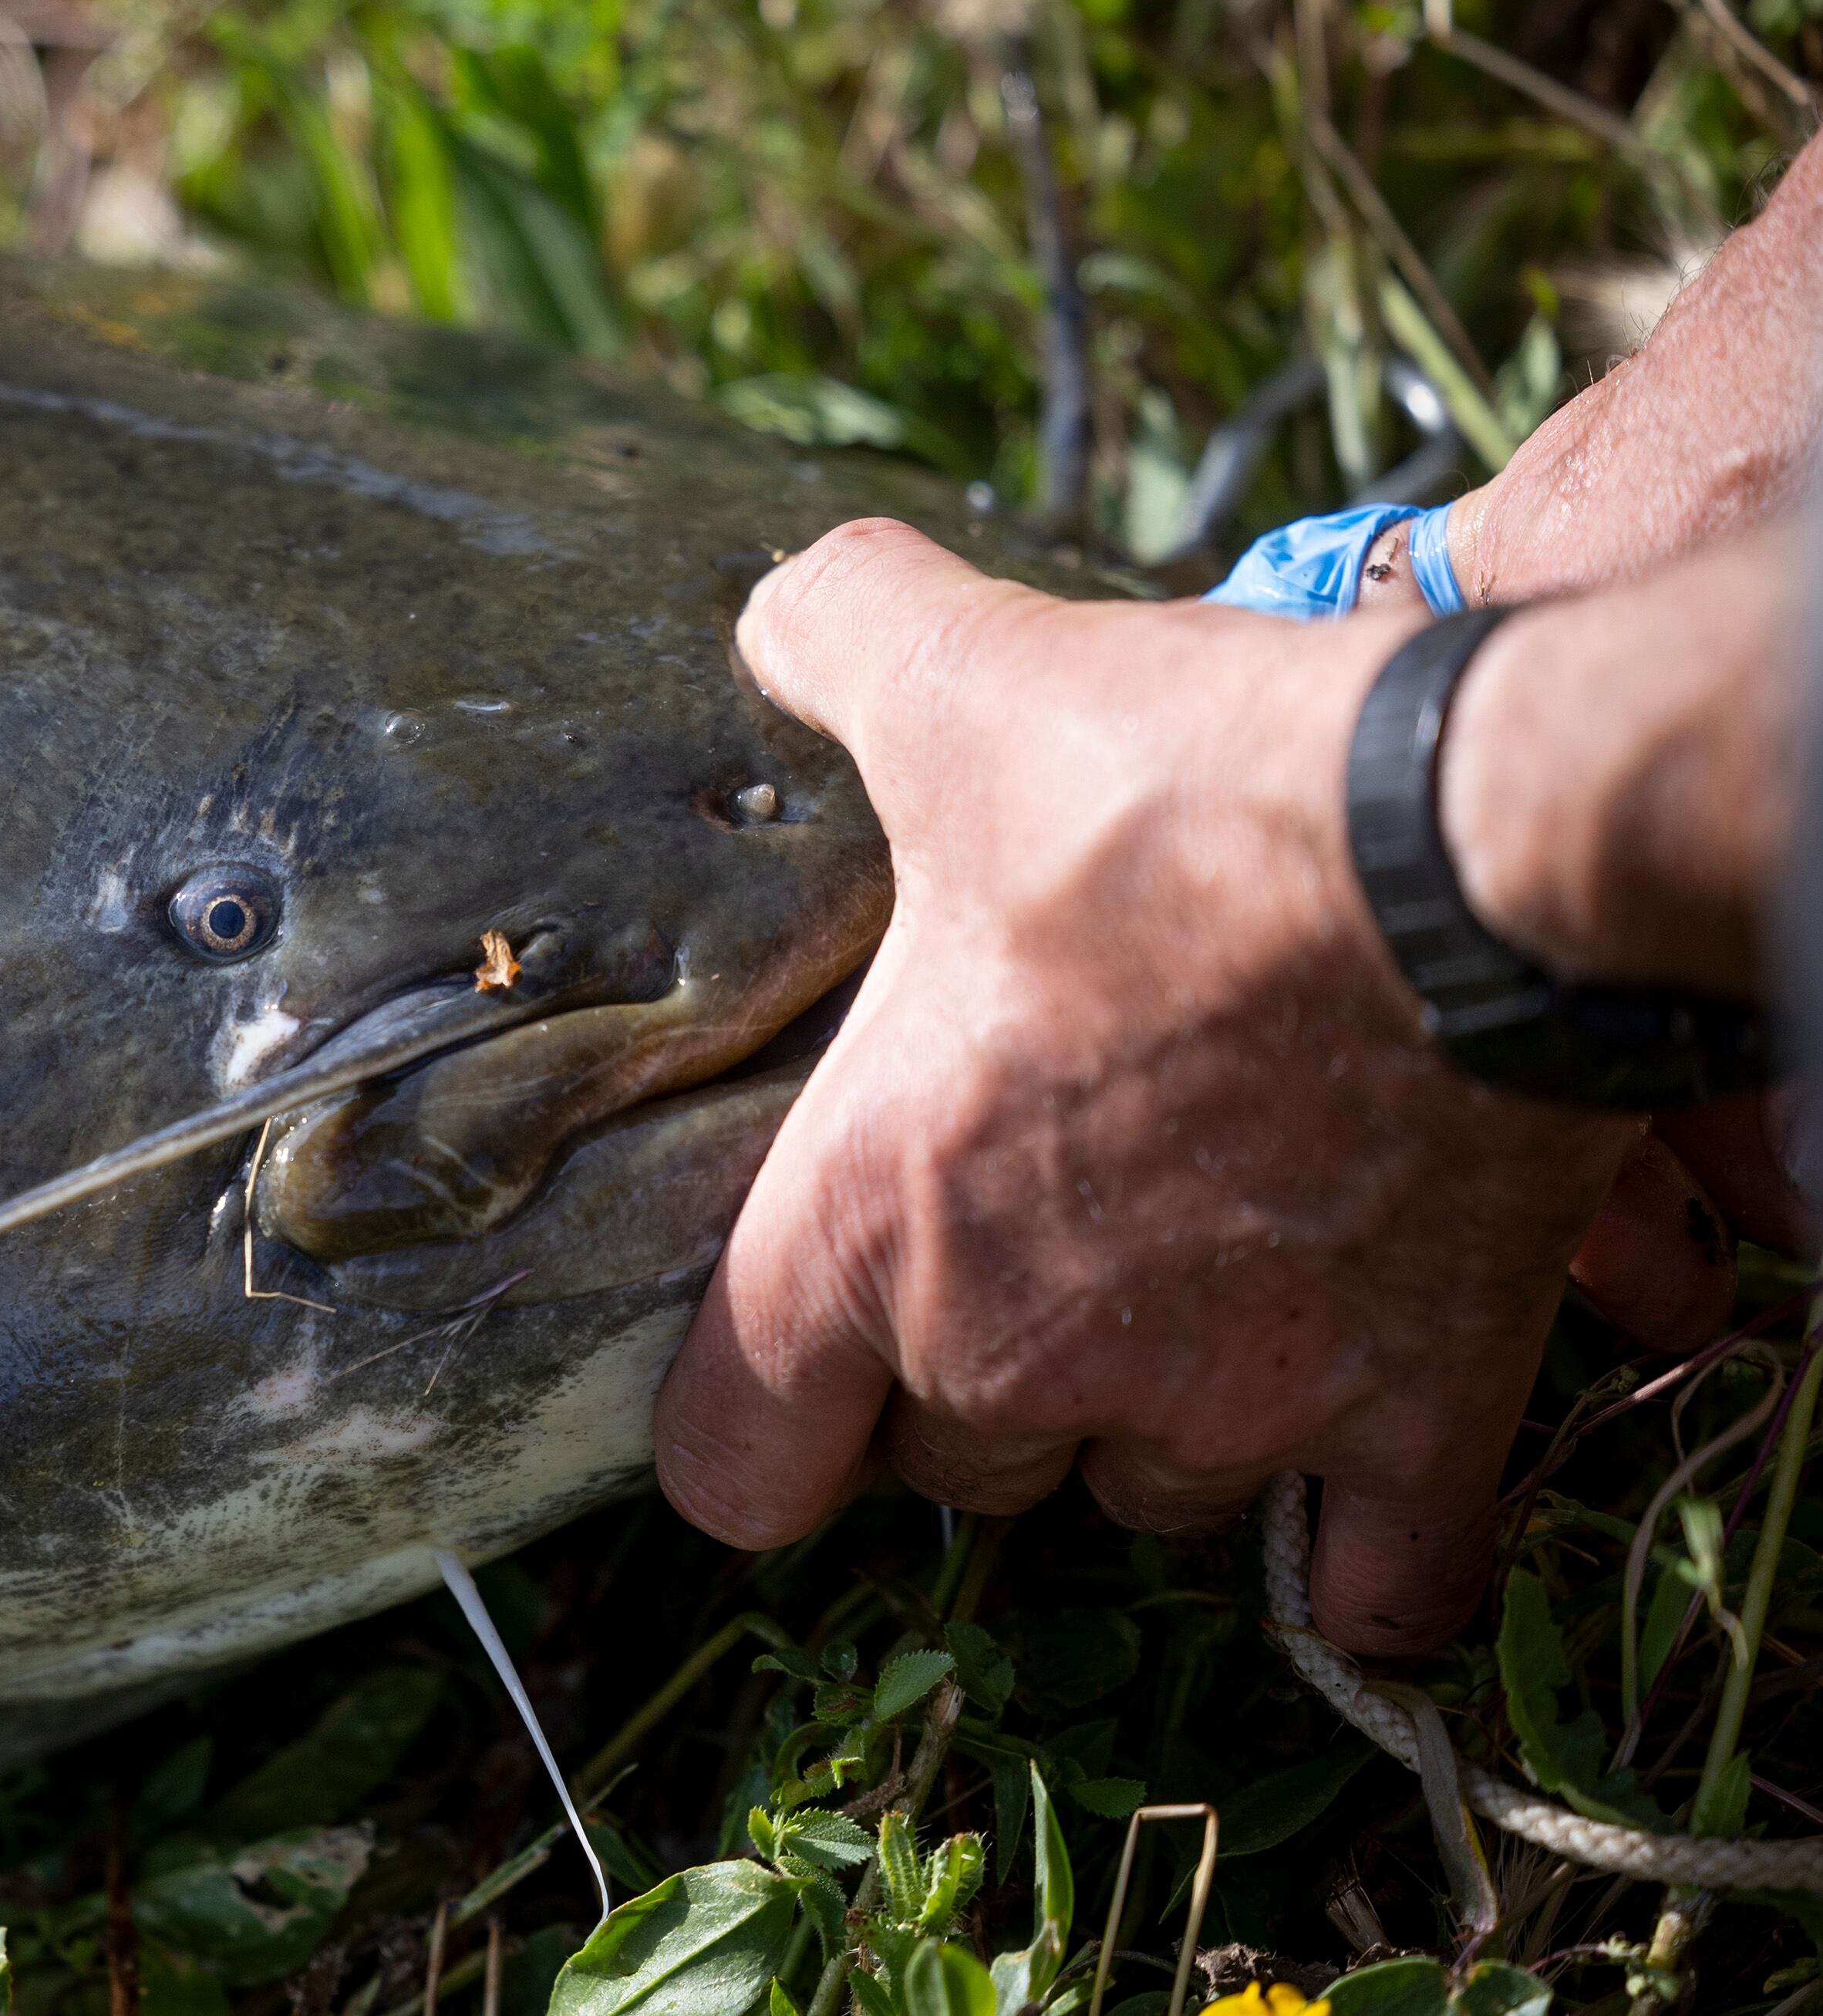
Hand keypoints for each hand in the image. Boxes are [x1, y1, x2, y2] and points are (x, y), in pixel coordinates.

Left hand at [652, 520, 1641, 1652]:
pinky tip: (1348, 1484)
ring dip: (1152, 1426)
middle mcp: (1026, 1353)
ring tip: (1182, 1285)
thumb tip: (782, 607)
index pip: (731, 1462)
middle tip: (1026, 1244)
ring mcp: (1228, 1403)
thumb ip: (836, 640)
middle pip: (955, 1470)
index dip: (750, 1428)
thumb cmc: (1180, 789)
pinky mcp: (1414, 1410)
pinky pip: (1379, 1585)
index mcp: (875, 1222)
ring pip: (1144, 1502)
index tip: (795, 1370)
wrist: (1462, 848)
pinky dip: (1361, 1554)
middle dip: (973, 1382)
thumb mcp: (959, 682)